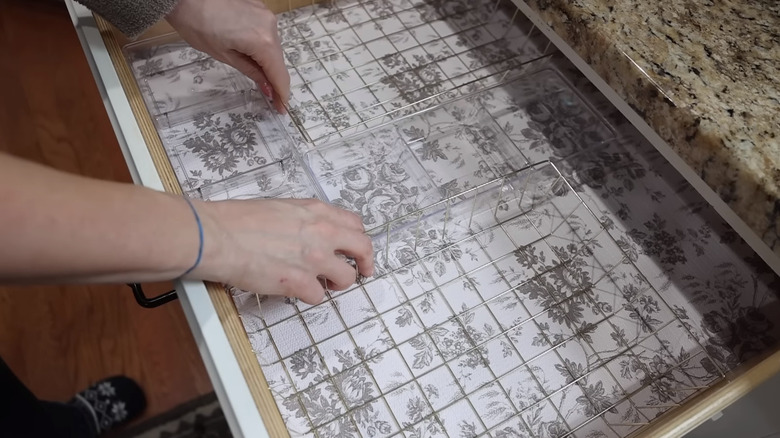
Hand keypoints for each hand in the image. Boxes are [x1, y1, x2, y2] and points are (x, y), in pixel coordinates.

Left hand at [166, 0, 289, 113]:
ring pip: (273, 46)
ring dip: (269, 62)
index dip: (282, 94)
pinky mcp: (260, 8)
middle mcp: (271, 26)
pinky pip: (267, 33)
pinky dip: (263, 46)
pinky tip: (253, 55)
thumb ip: (251, 71)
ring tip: (261, 78)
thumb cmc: (197, 25)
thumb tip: (268, 88)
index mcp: (262, 41)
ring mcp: (266, 15)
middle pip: (278, 60)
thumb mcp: (224, 55)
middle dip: (275, 79)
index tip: (282, 109)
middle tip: (272, 98)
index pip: (279, 74)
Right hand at [191, 198, 373, 303]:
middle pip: (363, 248)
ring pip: (347, 278)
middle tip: (363, 271)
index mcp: (316, 211)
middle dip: (366, 262)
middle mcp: (322, 233)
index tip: (356, 248)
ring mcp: (313, 259)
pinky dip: (310, 297)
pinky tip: (297, 291)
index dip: (357, 238)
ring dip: (338, 283)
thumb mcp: (281, 207)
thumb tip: (311, 232)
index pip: (355, 224)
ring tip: (324, 284)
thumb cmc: (237, 220)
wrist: (217, 236)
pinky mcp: (299, 283)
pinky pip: (319, 297)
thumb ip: (304, 219)